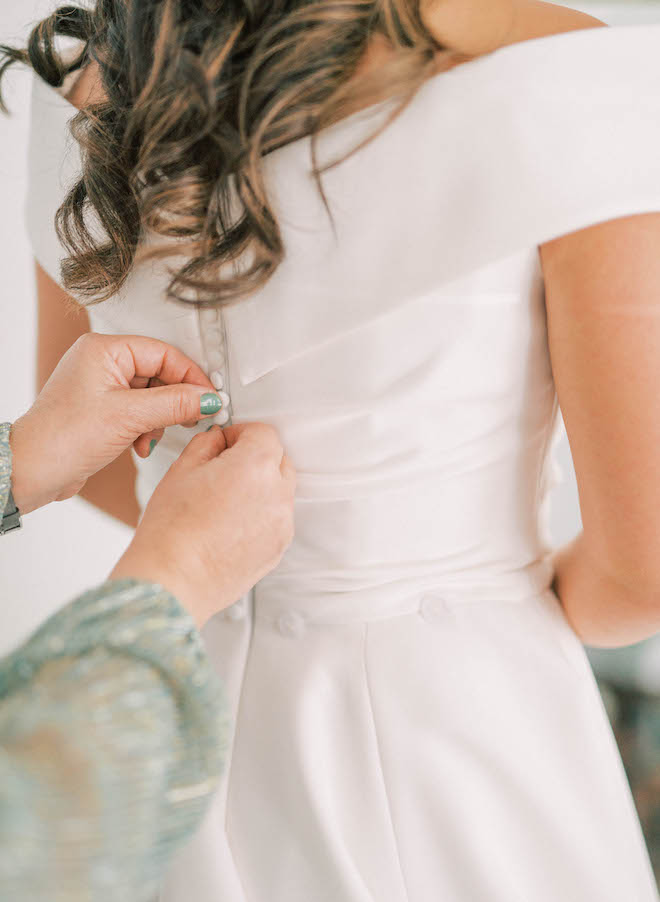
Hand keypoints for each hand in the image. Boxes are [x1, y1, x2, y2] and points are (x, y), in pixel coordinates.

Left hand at [9, 333, 224, 513]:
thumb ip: (175, 404)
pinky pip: (138, 411)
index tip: (210, 399)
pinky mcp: (101, 409)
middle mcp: (101, 362)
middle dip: (173, 402)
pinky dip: (145, 429)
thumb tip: (209, 399)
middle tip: (189, 419)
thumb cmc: (62, 438)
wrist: (31, 472)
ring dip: (158, 420)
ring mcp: (100, 386)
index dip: (190, 377)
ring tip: (150, 438)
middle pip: (159, 374)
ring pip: (151, 396)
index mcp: (104, 350)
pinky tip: (139, 445)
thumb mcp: (129, 417)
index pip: (164, 353)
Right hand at [110, 423, 296, 625]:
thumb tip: (218, 439)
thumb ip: (206, 444)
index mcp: (255, 466)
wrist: (172, 581)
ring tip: (223, 502)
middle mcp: (277, 494)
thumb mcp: (181, 471)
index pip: (264, 433)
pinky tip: (229, 525)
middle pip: (278, 460)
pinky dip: (261, 515)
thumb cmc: (171, 531)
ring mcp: (281, 524)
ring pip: (280, 491)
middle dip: (255, 458)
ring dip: (260, 488)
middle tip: (224, 469)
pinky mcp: (278, 548)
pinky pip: (277, 519)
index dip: (241, 433)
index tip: (226, 442)